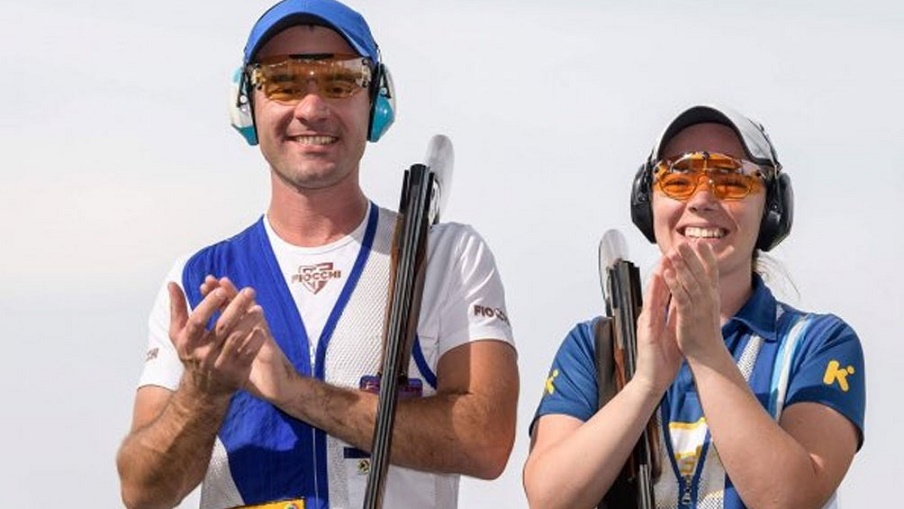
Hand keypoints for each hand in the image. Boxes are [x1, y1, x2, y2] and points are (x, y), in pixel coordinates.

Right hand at [168, 277, 266, 397]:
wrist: (203, 391)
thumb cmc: (192, 354)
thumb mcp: (179, 335)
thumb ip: (177, 309)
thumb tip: (172, 284)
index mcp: (187, 343)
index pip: (197, 321)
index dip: (208, 304)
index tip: (220, 289)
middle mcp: (203, 354)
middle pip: (221, 327)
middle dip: (236, 307)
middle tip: (249, 291)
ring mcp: (221, 364)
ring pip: (237, 339)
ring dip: (249, 322)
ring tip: (258, 308)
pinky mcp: (236, 373)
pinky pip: (249, 353)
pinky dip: (256, 340)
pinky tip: (262, 328)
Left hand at [199, 276, 297, 405]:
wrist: (276, 386)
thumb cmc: (251, 371)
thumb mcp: (232, 358)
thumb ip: (217, 345)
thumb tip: (200, 334)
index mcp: (237, 331)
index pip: (224, 308)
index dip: (215, 296)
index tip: (204, 284)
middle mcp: (250, 329)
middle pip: (236, 305)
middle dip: (226, 291)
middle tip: (215, 278)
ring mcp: (260, 335)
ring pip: (251, 312)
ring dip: (241, 300)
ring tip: (233, 285)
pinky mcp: (268, 346)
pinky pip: (263, 331)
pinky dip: (258, 320)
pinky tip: (254, 308)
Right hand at [634, 264, 682, 393]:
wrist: (652, 380)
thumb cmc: (662, 359)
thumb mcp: (671, 332)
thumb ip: (674, 316)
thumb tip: (682, 302)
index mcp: (658, 316)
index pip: (665, 290)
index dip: (672, 273)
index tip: (680, 257)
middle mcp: (650, 315)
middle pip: (657, 288)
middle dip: (664, 268)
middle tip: (671, 249)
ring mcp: (646, 322)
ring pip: (651, 295)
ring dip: (656, 278)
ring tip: (663, 261)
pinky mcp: (645, 331)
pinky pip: (650, 310)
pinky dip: (653, 297)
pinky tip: (656, 287)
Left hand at [660, 242, 722, 360]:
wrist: (708, 356)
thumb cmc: (705, 334)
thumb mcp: (708, 310)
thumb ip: (705, 295)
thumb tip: (702, 282)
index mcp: (712, 298)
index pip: (711, 273)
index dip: (707, 257)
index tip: (702, 242)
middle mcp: (708, 300)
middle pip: (700, 273)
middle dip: (692, 256)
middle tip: (685, 241)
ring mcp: (699, 309)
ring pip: (691, 283)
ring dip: (682, 267)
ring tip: (674, 252)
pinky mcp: (688, 318)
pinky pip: (681, 298)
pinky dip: (675, 284)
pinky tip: (668, 274)